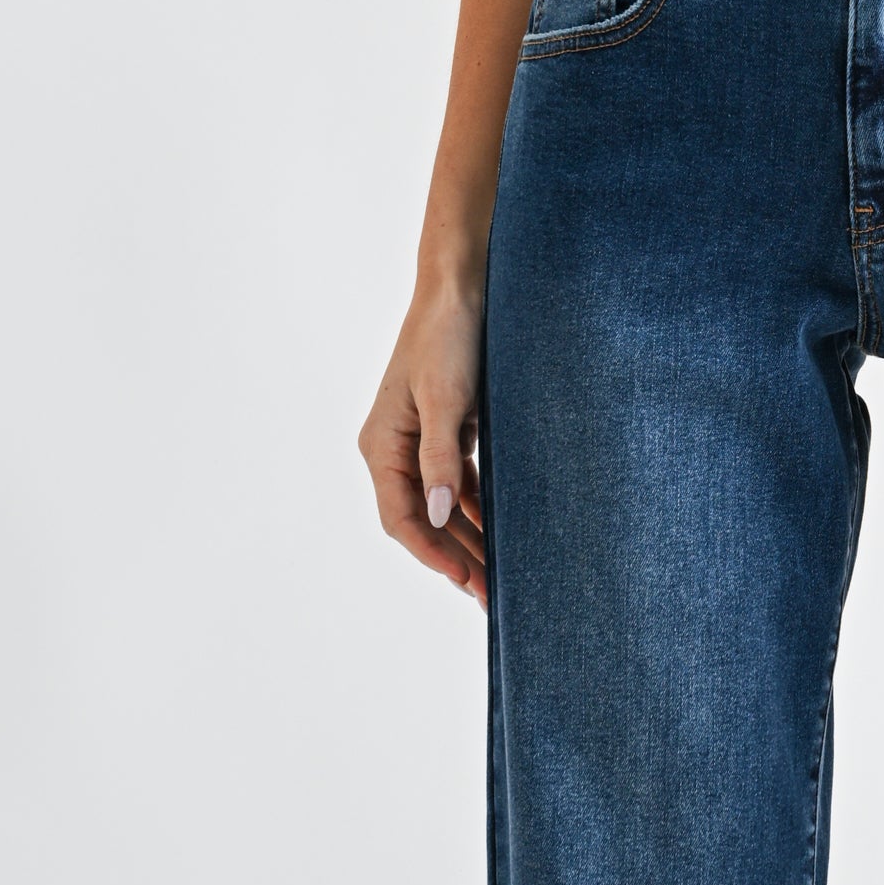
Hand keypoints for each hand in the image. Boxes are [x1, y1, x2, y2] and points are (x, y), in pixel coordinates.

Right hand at [360, 274, 487, 606]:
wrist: (462, 288)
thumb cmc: (447, 337)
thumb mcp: (446, 399)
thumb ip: (442, 460)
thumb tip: (435, 515)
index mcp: (382, 445)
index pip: (400, 518)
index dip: (431, 553)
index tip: (464, 579)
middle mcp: (395, 450)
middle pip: (421, 521)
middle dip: (455, 558)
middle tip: (492, 596)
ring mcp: (420, 442)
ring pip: (442, 506)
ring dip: (469, 539)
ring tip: (501, 575)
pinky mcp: (447, 432)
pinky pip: (458, 484)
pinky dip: (478, 509)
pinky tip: (501, 531)